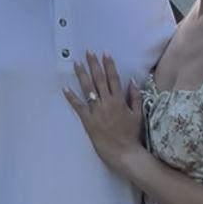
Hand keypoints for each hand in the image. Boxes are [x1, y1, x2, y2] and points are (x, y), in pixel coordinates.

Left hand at [61, 50, 143, 167]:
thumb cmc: (132, 134)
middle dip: (93, 64)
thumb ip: (135, 96)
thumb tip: (132, 80)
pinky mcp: (88, 121)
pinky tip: (64, 88)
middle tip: (88, 51)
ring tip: (76, 63)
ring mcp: (96, 111)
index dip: (109, 64)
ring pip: (88, 89)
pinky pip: (78, 106)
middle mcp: (107, 102)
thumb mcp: (138, 114)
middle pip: (99, 79)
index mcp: (119, 100)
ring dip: (82, 75)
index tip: (104, 53)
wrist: (124, 152)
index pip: (113, 78)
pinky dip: (71, 97)